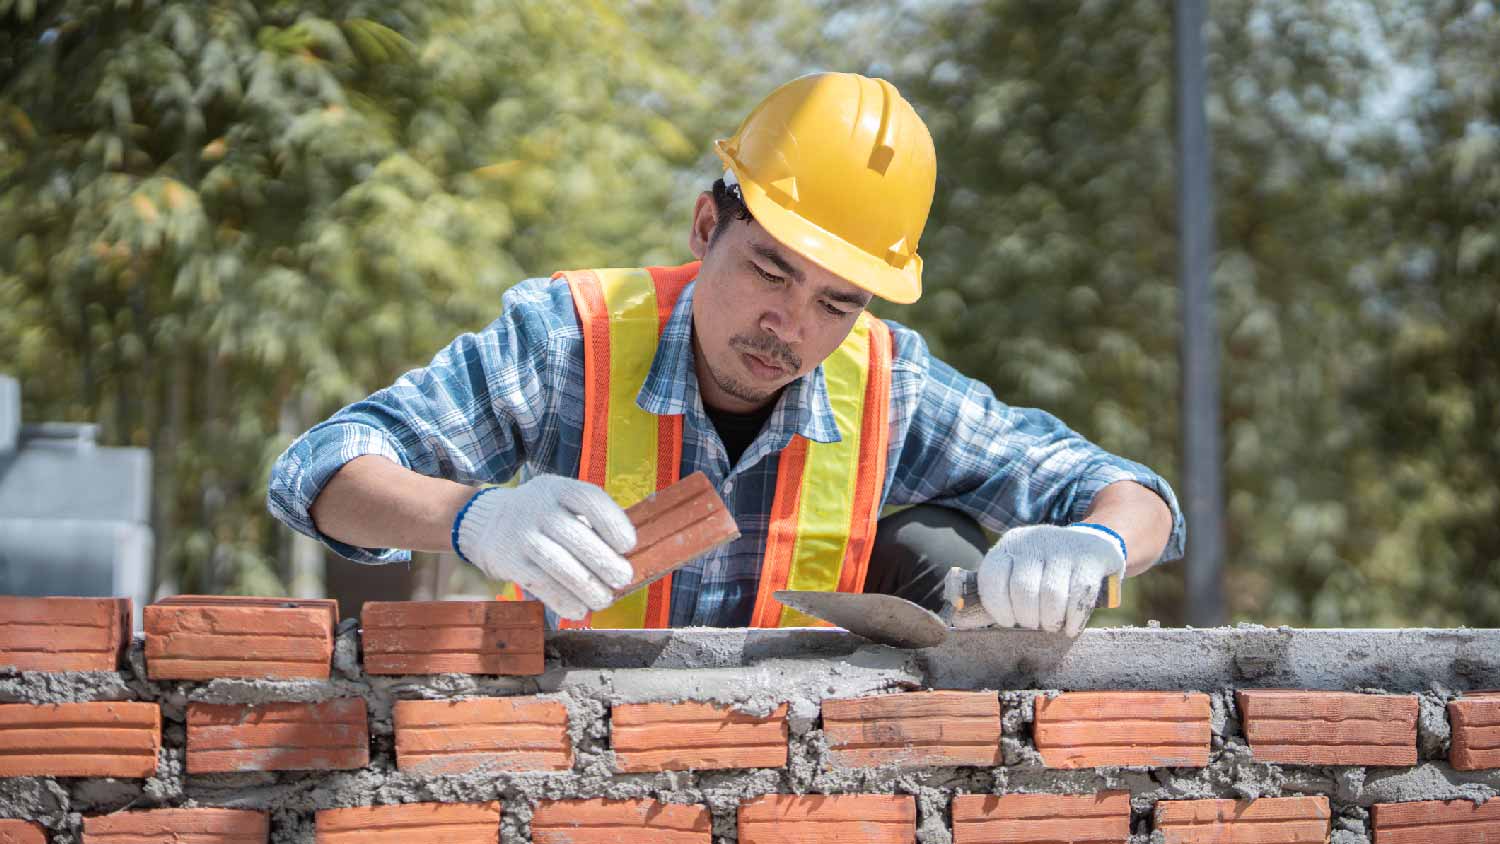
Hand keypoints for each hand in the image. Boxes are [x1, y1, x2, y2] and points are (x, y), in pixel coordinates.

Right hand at [453, 475, 636, 619]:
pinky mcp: (509, 561)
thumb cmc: (543, 516)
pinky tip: (579, 610)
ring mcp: (521, 534)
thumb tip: (627, 557)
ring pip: (559, 564)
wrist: (489, 522)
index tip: (629, 545)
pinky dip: (563, 600)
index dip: (613, 523)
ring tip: (605, 599)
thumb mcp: (563, 502)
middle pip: (576, 535)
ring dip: (587, 587)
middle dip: (605, 562)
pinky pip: (540, 584)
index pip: (589, 499)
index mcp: (558, 488)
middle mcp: (538, 508)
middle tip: (624, 578)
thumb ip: (591, 521)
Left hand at [976, 524, 1125, 636]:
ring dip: (1051, 621)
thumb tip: (960, 623)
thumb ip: (995, 593)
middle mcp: (1034, 541)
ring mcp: (1064, 548)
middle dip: (1027, 617)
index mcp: (1009, 545)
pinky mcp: (1090, 558)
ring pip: (1052, 595)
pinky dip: (1074, 619)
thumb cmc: (1045, 570)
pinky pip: (1080, 595)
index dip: (997, 607)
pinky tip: (1070, 627)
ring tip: (1052, 625)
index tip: (1008, 621)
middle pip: (1023, 590)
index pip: (992, 577)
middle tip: (1033, 624)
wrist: (1093, 543)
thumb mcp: (1018, 570)